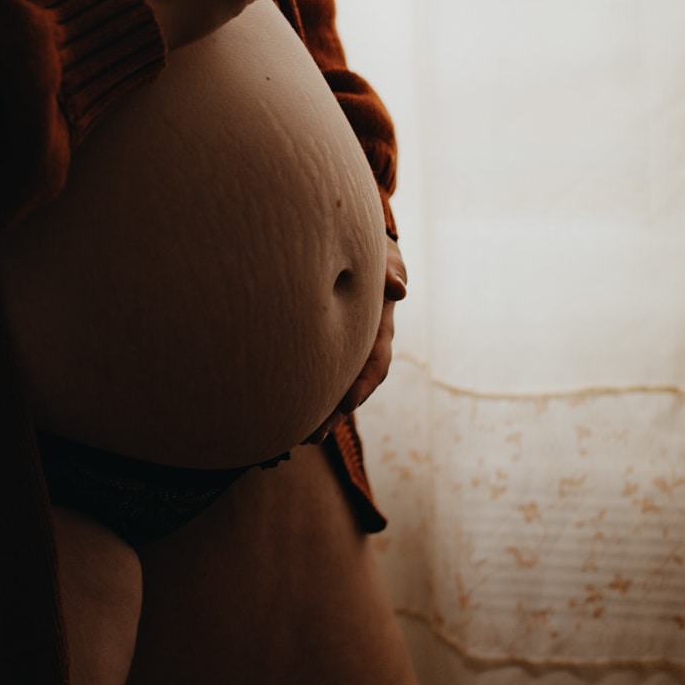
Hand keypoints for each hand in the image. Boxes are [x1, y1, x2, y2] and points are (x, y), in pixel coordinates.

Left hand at [303, 235, 405, 443]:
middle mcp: (364, 343)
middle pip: (351, 384)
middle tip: (311, 435)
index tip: (347, 405)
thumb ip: (390, 269)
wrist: (359, 246)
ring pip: (334, 384)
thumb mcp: (385, 255)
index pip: (375, 360)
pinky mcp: (328, 345)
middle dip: (334, 412)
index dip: (362, 383)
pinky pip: (319, 372)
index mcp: (379, 326)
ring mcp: (346, 346)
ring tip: (298, 438)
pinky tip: (285, 411)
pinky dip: (307, 392)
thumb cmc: (374, 250)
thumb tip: (398, 289)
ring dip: (320, 411)